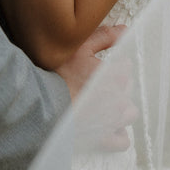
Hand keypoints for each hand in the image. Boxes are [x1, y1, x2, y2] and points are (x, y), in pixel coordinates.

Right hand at [56, 25, 136, 150]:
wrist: (42, 106)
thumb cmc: (59, 74)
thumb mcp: (80, 48)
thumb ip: (105, 37)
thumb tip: (125, 30)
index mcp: (118, 75)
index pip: (126, 65)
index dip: (111, 63)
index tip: (98, 65)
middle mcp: (120, 99)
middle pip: (127, 87)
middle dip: (114, 83)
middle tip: (92, 81)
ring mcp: (113, 122)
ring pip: (128, 112)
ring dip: (120, 107)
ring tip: (101, 102)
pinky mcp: (104, 139)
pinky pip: (122, 140)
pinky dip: (117, 132)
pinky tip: (106, 124)